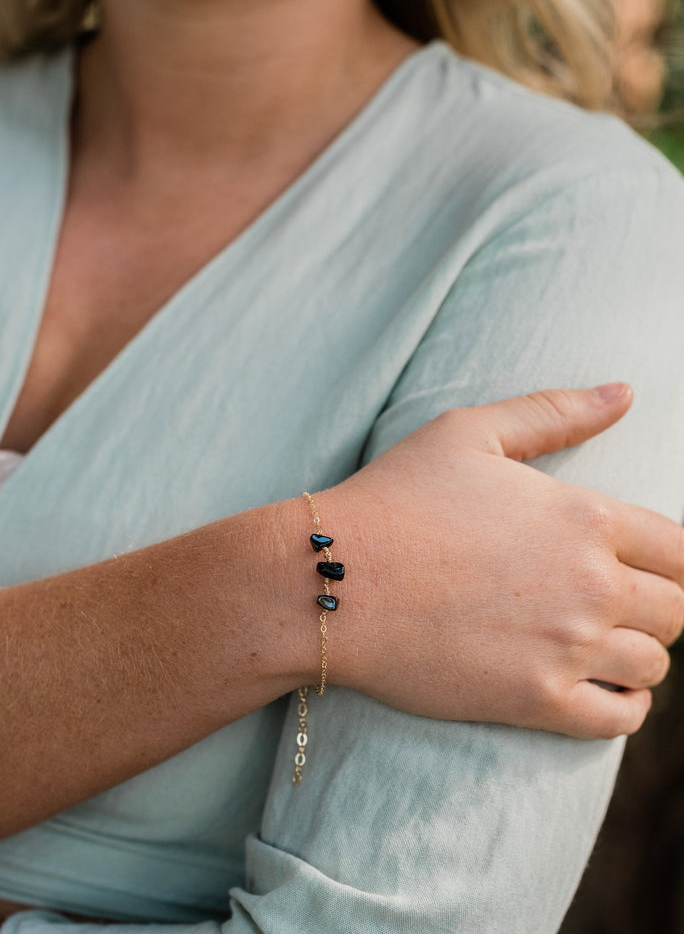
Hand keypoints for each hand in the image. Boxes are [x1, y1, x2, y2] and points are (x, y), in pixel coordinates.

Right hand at [319, 384, 683, 737]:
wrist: (332, 579)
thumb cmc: (395, 498)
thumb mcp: (469, 432)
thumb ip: (554, 412)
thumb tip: (625, 393)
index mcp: (586, 516)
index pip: (683, 550)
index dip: (675, 560)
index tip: (649, 565)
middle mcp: (592, 584)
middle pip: (677, 610)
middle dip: (658, 606)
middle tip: (616, 603)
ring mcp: (566, 648)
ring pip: (654, 666)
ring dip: (639, 654)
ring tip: (604, 643)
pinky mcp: (535, 701)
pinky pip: (619, 719)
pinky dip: (626, 707)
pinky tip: (603, 688)